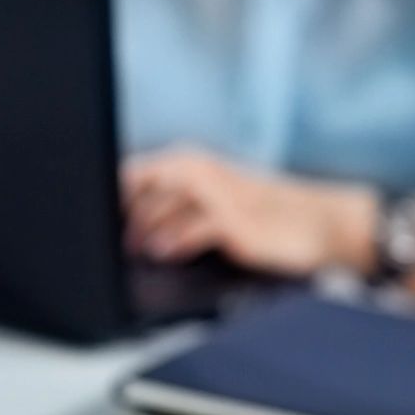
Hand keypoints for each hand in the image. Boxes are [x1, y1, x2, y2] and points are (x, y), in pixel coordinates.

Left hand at [120, 147, 373, 278]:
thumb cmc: (261, 217)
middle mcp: (200, 170)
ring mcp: (217, 193)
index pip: (135, 172)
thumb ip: (172, 206)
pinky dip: (174, 240)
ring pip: (163, 203)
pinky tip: (163, 252)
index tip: (97, 219)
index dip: (112, 196)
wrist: (317, 224)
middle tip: (113, 242)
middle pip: (141, 185)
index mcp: (190, 162)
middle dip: (123, 213)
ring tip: (135, 250)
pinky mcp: (233, 220)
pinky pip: (194, 226)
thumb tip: (126, 227)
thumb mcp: (213, 202)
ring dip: (144, 227)